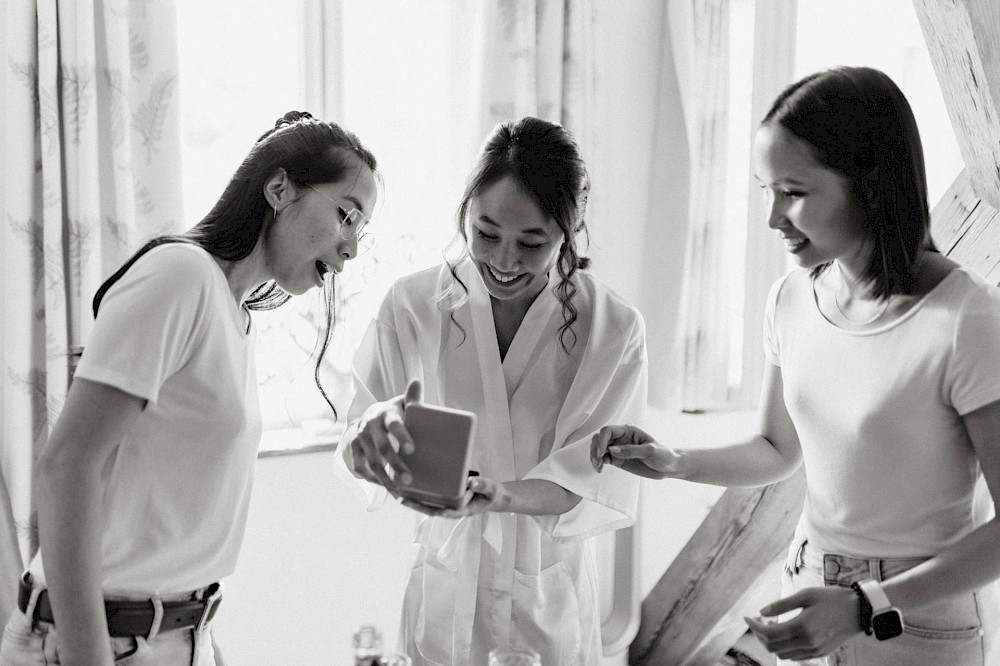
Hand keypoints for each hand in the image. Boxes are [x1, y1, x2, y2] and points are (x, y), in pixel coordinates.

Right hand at [347, 379, 422, 494]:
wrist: (369, 418)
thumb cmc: (394, 414)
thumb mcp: (402, 405)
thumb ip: (412, 398)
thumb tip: (416, 382)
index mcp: (384, 413)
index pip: (393, 424)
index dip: (401, 436)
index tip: (412, 449)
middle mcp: (369, 425)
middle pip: (382, 447)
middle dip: (395, 465)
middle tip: (409, 480)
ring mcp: (359, 438)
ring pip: (371, 462)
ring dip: (385, 479)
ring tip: (399, 491)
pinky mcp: (352, 450)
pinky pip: (360, 468)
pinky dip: (373, 480)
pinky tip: (387, 488)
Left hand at [401, 476, 509, 518]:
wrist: (492, 497)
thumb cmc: (491, 494)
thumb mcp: (491, 489)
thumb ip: (483, 485)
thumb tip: (471, 482)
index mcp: (460, 510)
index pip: (443, 512)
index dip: (429, 508)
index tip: (417, 504)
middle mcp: (450, 508)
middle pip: (428, 509)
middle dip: (413, 504)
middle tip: (399, 497)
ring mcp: (446, 504)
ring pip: (426, 504)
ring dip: (411, 499)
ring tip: (395, 489)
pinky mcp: (445, 498)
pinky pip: (430, 496)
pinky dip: (418, 492)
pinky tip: (407, 483)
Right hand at [590, 424, 678, 478]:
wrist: (669, 467)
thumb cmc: (663, 455)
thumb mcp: (649, 452)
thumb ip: (630, 450)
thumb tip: (612, 449)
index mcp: (629, 430)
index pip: (608, 431)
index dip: (602, 440)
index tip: (602, 453)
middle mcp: (621, 438)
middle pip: (599, 438)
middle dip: (595, 449)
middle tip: (598, 462)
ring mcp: (618, 448)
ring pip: (598, 448)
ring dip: (594, 456)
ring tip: (598, 467)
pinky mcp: (618, 459)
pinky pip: (603, 458)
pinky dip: (598, 462)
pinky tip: (600, 469)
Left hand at [745, 585, 861, 660]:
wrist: (859, 610)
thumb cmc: (832, 598)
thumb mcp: (805, 595)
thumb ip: (782, 605)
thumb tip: (761, 611)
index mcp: (802, 626)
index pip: (769, 633)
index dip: (754, 626)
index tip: (747, 617)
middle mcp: (807, 642)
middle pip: (773, 647)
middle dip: (760, 635)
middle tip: (756, 621)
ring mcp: (814, 650)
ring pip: (783, 654)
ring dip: (771, 643)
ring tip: (768, 626)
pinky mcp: (820, 653)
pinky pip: (795, 656)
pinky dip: (784, 648)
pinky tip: (784, 634)